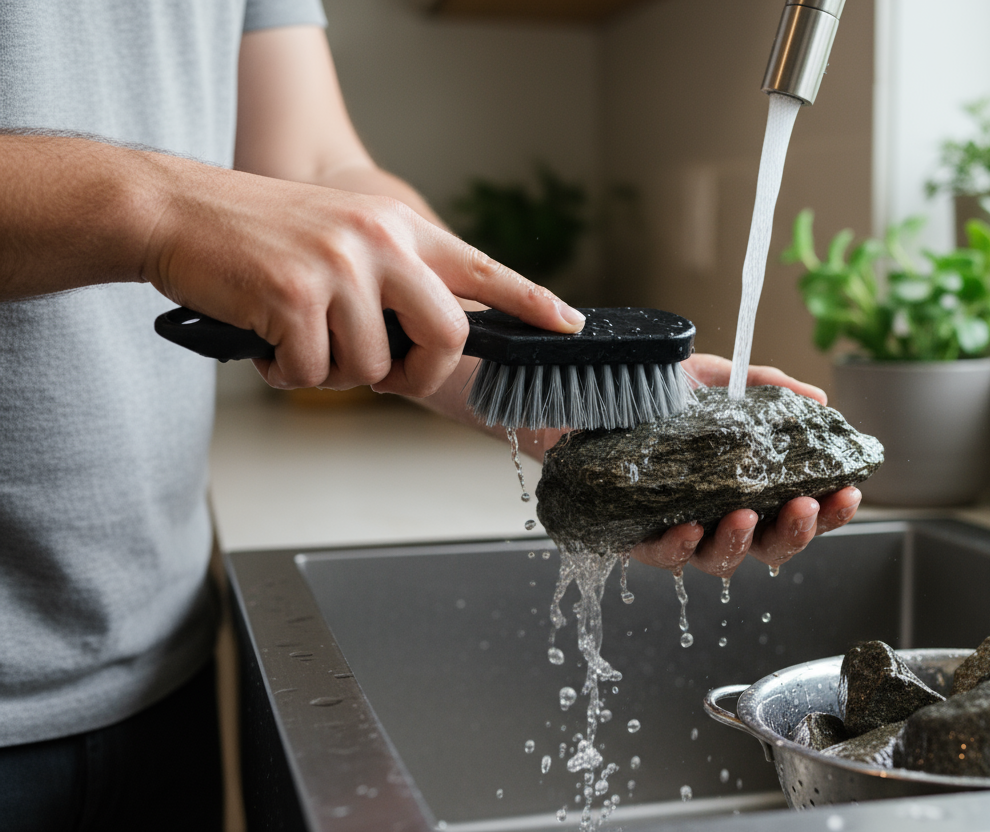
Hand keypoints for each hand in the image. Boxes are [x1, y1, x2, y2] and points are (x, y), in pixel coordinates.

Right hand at [144, 161, 583, 395]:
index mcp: (398, 226)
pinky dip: (285, 373)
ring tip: (294, 336)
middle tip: (384, 373)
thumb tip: (425, 341)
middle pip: (445, 336)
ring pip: (370, 368)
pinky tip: (264, 341)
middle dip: (419, 373)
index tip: (569, 324)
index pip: (481, 268)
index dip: (531, 301)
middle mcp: (380, 240)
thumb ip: (391, 277)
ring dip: (329, 371)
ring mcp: (340, 266)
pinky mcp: (295, 295)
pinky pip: (313, 373)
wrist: (177, 210)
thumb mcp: (342, 236)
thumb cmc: (259, 236)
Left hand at [629, 353, 862, 576]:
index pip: (798, 510)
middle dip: (795, 533)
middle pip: (769, 546)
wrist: (589, 395)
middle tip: (805, 507)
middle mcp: (720, 516)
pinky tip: (690, 527)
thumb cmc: (656, 396)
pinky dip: (679, 546)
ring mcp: (682, 531)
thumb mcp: (716, 381)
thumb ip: (767, 388)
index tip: (849, 492)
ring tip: (745, 515)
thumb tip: (819, 397)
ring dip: (740, 543)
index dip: (829, 511)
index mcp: (748, 486)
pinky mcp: (635, 538)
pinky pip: (662, 556)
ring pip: (721, 560)